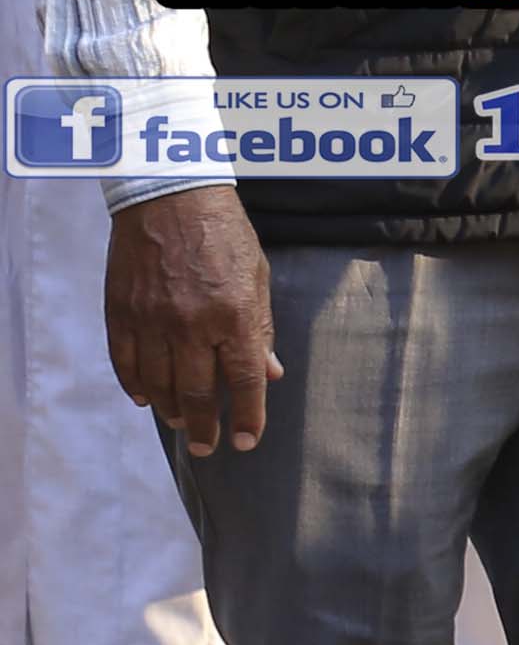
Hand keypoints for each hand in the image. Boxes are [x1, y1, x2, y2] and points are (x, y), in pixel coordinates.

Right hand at [108, 185, 274, 457]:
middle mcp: (192, 324)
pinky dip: (136, 385)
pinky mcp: (122, 313)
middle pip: (196, 392)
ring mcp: (152, 320)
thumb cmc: (224, 233)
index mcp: (234, 315)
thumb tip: (270, 373)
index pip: (243, 381)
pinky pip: (126, 362)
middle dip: (205, 426)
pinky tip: (146, 398)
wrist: (170, 198)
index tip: (245, 441)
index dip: (246, 416)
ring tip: (182, 423)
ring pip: (159, 384)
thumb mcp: (257, 277)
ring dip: (171, 410)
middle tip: (208, 447)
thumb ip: (261, 329)